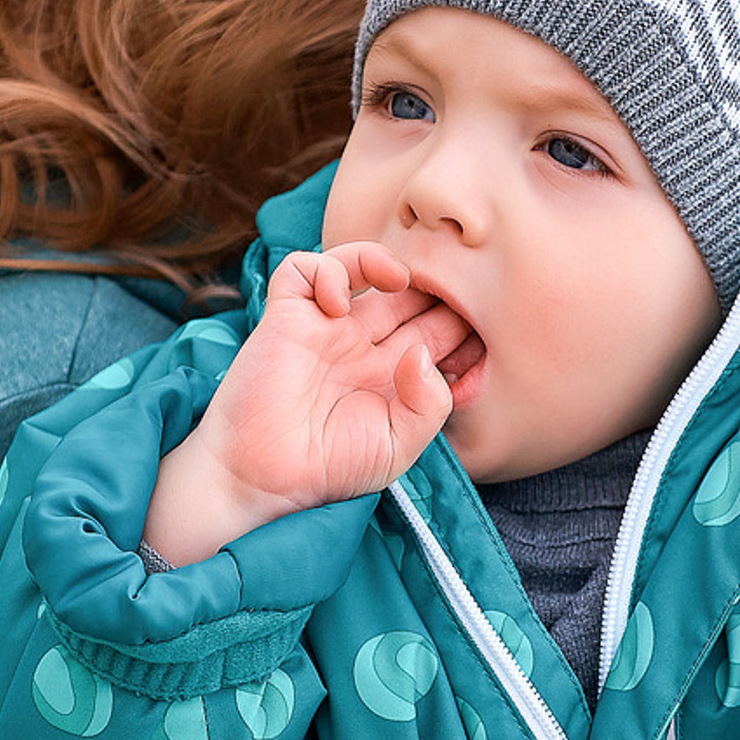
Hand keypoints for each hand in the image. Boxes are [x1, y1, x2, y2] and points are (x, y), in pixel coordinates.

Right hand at [143, 242, 470, 564]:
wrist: (261, 479)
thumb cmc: (327, 469)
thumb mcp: (398, 447)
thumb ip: (428, 405)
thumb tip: (422, 353)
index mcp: (392, 375)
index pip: (436, 330)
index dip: (460, 322)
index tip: (478, 329)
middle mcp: (361, 345)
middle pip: (406, 294)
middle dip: (430, 285)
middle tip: (447, 286)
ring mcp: (324, 327)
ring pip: (358, 266)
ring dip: (382, 261)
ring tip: (398, 280)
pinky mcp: (285, 316)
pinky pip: (303, 269)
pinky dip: (325, 270)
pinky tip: (338, 301)